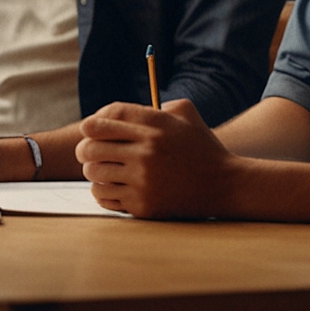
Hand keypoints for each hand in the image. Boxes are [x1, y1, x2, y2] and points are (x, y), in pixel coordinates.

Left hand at [76, 99, 236, 218]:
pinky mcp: (143, 204)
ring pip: (94, 173)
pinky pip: (104, 196)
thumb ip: (157, 106)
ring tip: (99, 171)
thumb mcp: (187, 114)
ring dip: (93, 171)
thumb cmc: (203, 147)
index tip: (89, 130)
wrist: (224, 185)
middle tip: (87, 153)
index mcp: (155, 125)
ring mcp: (143, 179)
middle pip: (92, 146)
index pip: (105, 118)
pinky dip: (102, 192)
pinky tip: (111, 187)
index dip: (91, 123)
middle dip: (85, 149)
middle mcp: (147, 151)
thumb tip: (121, 112)